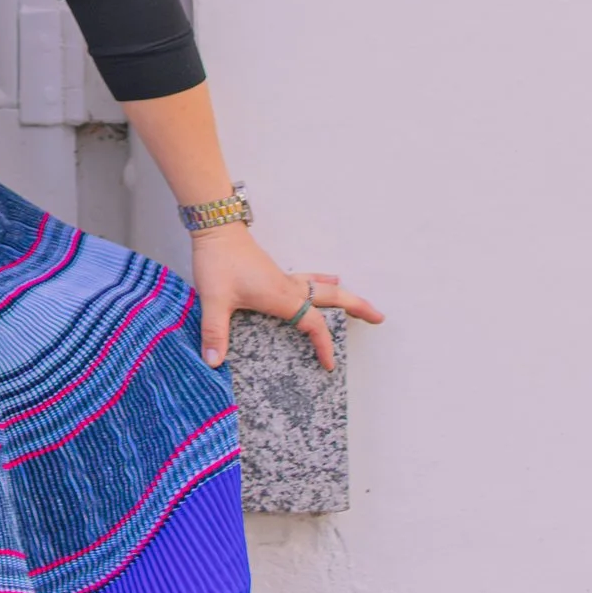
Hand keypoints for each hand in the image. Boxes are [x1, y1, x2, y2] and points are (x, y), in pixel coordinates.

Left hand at [188, 224, 383, 373]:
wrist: (216, 228)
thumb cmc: (218, 261)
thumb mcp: (213, 300)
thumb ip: (214, 332)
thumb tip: (213, 363)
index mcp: (281, 296)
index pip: (312, 324)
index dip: (324, 344)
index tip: (329, 364)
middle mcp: (288, 287)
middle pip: (332, 296)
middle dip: (357, 306)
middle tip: (378, 317)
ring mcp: (283, 278)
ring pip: (322, 286)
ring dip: (342, 294)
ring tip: (358, 304)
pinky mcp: (274, 272)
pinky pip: (307, 280)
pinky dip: (322, 285)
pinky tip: (324, 281)